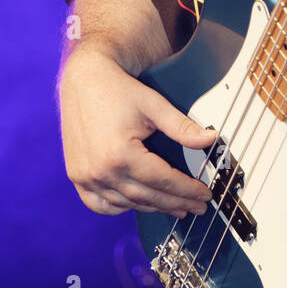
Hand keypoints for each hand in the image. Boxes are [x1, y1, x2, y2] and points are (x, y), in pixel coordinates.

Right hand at [58, 48, 215, 216]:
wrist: (85, 80)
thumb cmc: (118, 90)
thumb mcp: (154, 105)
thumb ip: (182, 127)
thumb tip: (210, 139)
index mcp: (120, 154)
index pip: (163, 181)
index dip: (187, 190)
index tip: (204, 195)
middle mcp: (100, 170)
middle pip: (147, 197)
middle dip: (176, 203)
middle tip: (196, 207)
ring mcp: (86, 176)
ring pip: (126, 203)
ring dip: (153, 207)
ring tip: (174, 207)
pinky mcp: (77, 175)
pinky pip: (99, 204)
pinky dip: (119, 207)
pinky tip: (137, 204)